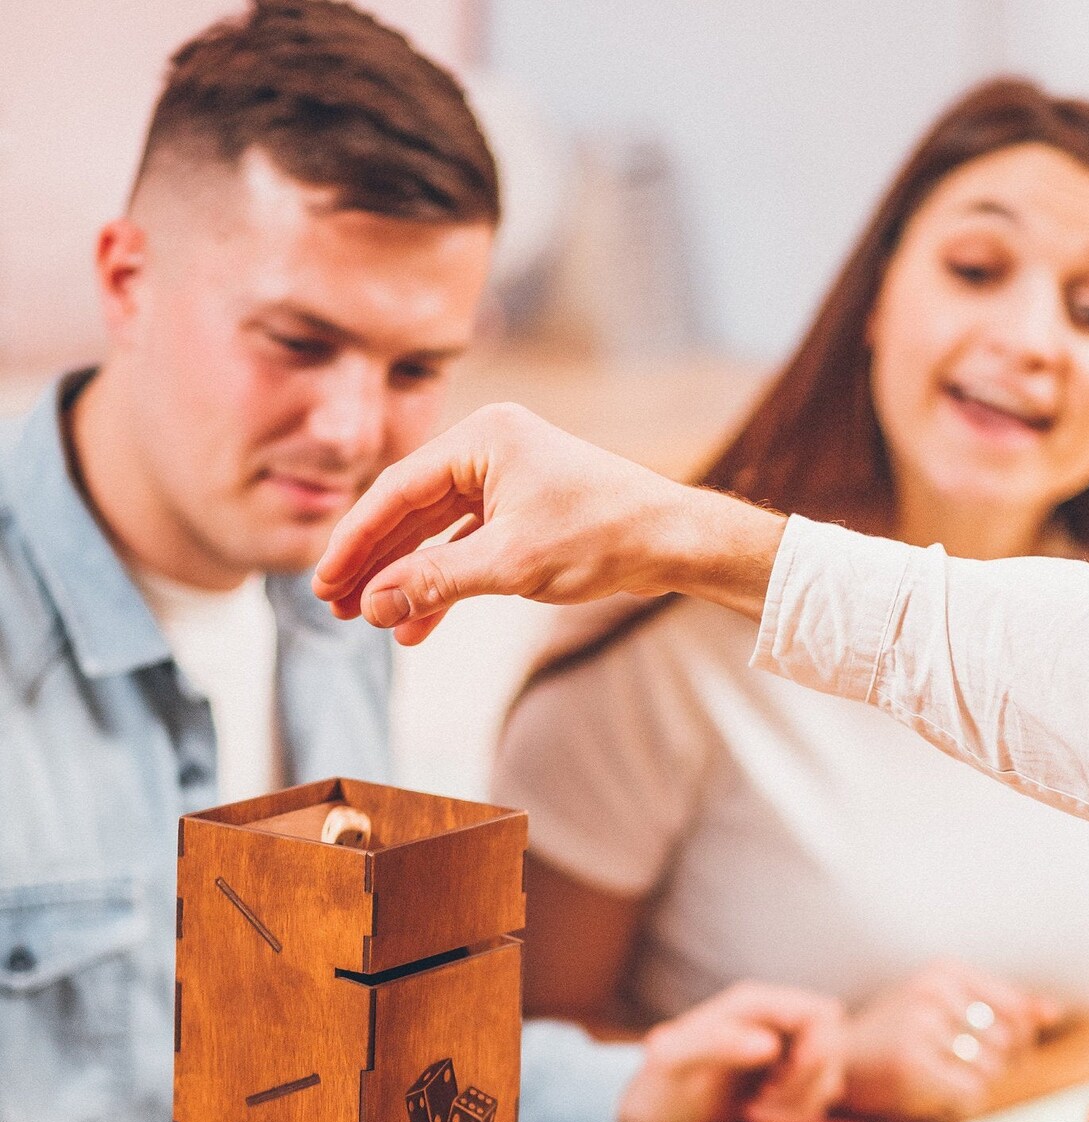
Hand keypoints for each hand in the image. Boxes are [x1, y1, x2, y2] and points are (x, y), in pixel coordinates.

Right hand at [312, 403, 785, 645]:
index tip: (324, 581)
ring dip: (405, 579)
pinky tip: (418, 626)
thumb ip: (435, 583)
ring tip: (369, 621)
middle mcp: (489, 451)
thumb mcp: (511, 564)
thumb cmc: (602, 535)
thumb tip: (374, 605)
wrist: (673, 541)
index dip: (356, 540)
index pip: (397, 490)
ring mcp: (506, 482)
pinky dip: (445, 584)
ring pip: (437, 534)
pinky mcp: (523, 514)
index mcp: (482, 439)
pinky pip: (468, 548)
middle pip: (411, 511)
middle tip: (335, 605)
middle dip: (374, 563)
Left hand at [618, 982, 845, 1121]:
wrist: (657, 1115)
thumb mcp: (672, 1060)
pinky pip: (819, 1100)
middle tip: (763, 1100)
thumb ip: (713, 1043)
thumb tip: (769, 1044)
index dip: (817, 1049)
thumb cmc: (660, 1082)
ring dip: (800, 1105)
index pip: (820, 1014)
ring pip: (830, 1076)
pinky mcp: (792, 1082)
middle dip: (805, 1084)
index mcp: (753, 1005)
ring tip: (754, 1112)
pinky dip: (796, 1117)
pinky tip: (761, 1117)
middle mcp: (777, 1023)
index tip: (780, 1080)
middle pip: (833, 1046)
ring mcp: (788, 1052)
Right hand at [841, 963, 1068, 1121]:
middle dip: (997, 1065)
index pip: (1017, 1011)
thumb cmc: (897, 1031)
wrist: (836, 1057)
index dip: (1018, 1040)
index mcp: (946, 971)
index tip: (997, 1052)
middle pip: (1007, 1043)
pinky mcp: (912, 1065)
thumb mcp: (944, 1003)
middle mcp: (934, 992)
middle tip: (962, 1070)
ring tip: (943, 1078)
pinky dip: (962, 1101)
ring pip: (991, 1070)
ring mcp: (921, 1027)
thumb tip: (1051, 1013)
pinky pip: (970, 1092)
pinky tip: (938, 1093)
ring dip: (976, 1084)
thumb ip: (1000, 1005)